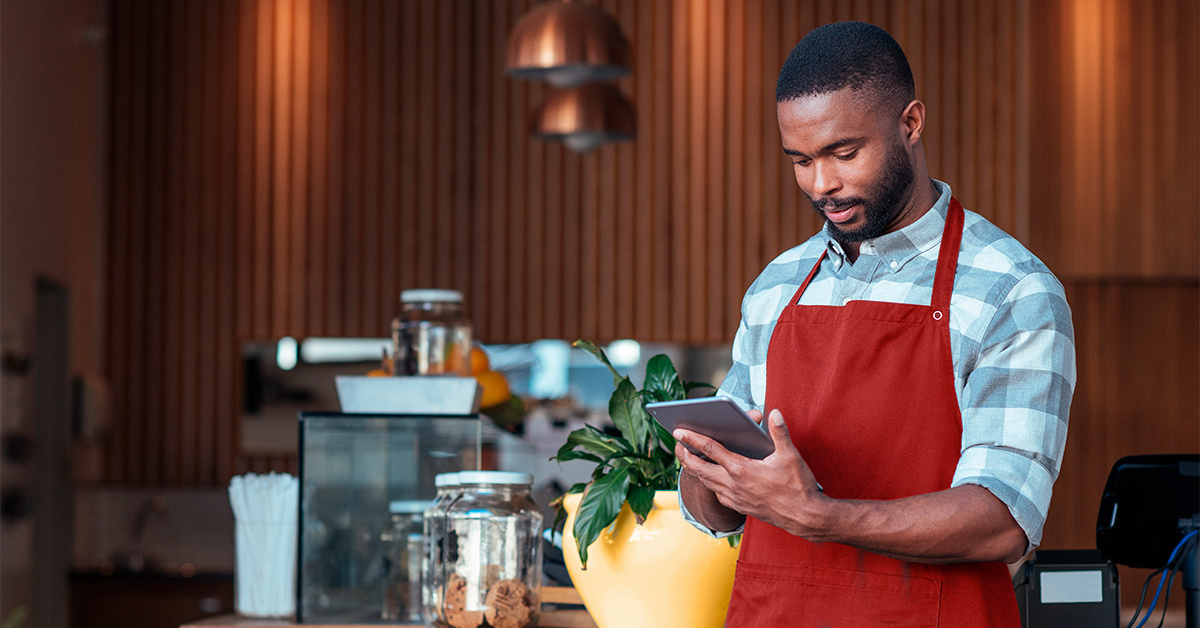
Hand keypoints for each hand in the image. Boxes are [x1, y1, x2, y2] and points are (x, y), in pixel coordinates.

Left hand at [675, 409, 828, 538]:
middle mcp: (733, 484)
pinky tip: (712, 479)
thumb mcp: (790, 456)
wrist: (804, 517)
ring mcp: (735, 498)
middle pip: (699, 469)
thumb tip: (774, 413)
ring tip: (688, 459)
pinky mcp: (740, 507)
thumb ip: (779, 432)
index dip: (692, 439)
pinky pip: (717, 494)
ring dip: (694, 470)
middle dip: (684, 456)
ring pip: (706, 482)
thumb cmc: (798, 487)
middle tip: (676, 445)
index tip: (678, 431)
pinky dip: (710, 484)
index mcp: (741, 469)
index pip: (710, 450)